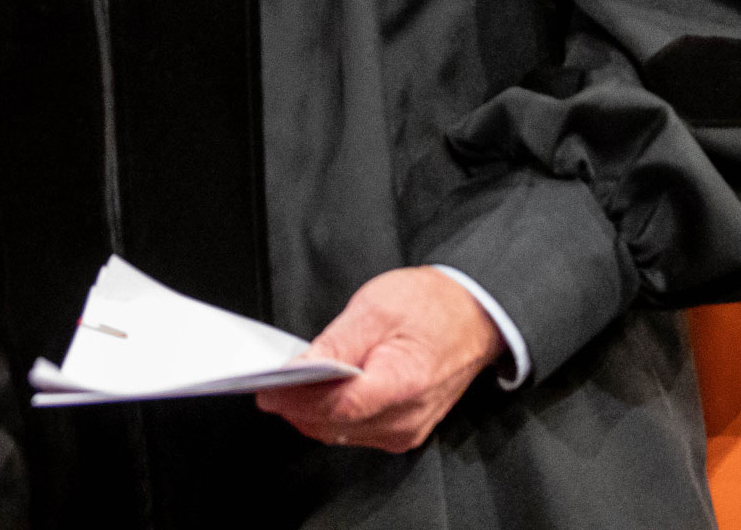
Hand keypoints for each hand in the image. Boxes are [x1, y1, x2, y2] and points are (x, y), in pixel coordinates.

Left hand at [254, 267, 503, 452]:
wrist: (473, 318)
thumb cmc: (431, 307)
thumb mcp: (376, 308)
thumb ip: (336, 343)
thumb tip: (299, 368)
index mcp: (403, 383)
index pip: (338, 406)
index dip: (297, 400)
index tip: (267, 390)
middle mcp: (407, 417)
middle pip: (335, 425)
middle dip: (296, 407)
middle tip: (267, 385)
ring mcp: (407, 430)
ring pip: (341, 433)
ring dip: (310, 414)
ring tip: (286, 387)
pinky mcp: (404, 431)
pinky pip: (355, 432)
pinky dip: (331, 416)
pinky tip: (316, 395)